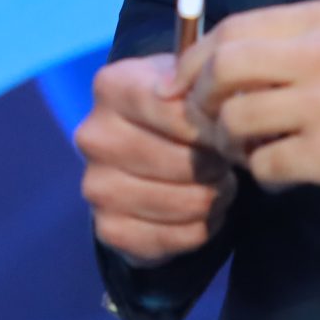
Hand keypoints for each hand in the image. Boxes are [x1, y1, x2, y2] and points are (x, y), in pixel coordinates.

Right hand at [75, 52, 238, 266]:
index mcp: (112, 88)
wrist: (144, 148)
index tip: (225, 131)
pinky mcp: (109, 230)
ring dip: (214, 199)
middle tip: (223, 163)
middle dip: (218, 166)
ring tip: (214, 184)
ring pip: (187, 203)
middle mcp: (94, 137)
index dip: (214, 128)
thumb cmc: (174, 109)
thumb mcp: (188, 82)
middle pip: (185, 162)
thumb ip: (204, 84)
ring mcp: (97, 187)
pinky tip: (197, 211)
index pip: (179, 113)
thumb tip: (214, 109)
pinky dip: (201, 228)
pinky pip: (180, 238)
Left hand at [172, 0, 319, 211]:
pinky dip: (266, 176)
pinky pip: (267, 167)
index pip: (233, 29)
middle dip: (202, 102)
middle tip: (210, 125)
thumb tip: (239, 52)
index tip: (184, 84)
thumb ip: (306, 38)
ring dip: (232, 145)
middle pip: (222, 71)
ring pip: (236, 122)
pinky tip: (286, 177)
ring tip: (253, 154)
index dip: (195, 59)